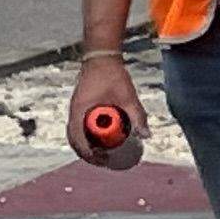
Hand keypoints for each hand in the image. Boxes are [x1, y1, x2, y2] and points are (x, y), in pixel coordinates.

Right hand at [70, 53, 143, 167]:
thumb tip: (146, 135)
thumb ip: (137, 116)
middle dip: (87, 153)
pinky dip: (87, 135)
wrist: (101, 57)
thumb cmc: (111, 74)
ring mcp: (76, 109)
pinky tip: (102, 138)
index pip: (77, 138)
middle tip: (104, 161)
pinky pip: (80, 125)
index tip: (101, 159)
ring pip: (75, 133)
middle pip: (74, 140)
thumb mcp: (127, 97)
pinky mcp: (81, 106)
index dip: (87, 152)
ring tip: (103, 153)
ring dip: (86, 145)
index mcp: (80, 110)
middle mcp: (74, 111)